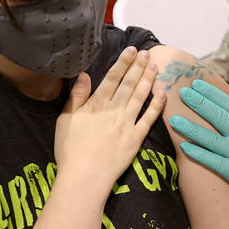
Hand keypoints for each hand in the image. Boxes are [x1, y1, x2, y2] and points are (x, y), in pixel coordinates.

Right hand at [55, 47, 164, 185]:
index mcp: (96, 104)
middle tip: (148, 53)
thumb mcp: (65, 119)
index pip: (112, 78)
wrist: (84, 178)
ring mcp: (127, 124)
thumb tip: (84, 75)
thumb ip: (77, 96)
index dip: (123, 62)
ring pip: (140, 97)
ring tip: (155, 66)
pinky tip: (162, 93)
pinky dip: (157, 105)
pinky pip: (149, 119)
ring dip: (149, 80)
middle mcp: (114, 110)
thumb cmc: (70, 150)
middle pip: (129, 84)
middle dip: (139, 66)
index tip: (132, 50)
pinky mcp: (136, 139)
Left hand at [168, 79, 228, 200]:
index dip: (210, 93)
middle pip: (217, 117)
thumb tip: (220, 106)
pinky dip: (197, 152)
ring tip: (174, 120)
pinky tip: (183, 146)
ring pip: (210, 138)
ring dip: (190, 128)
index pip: (228, 103)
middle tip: (182, 93)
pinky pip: (211, 160)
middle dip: (198, 103)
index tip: (196, 84)